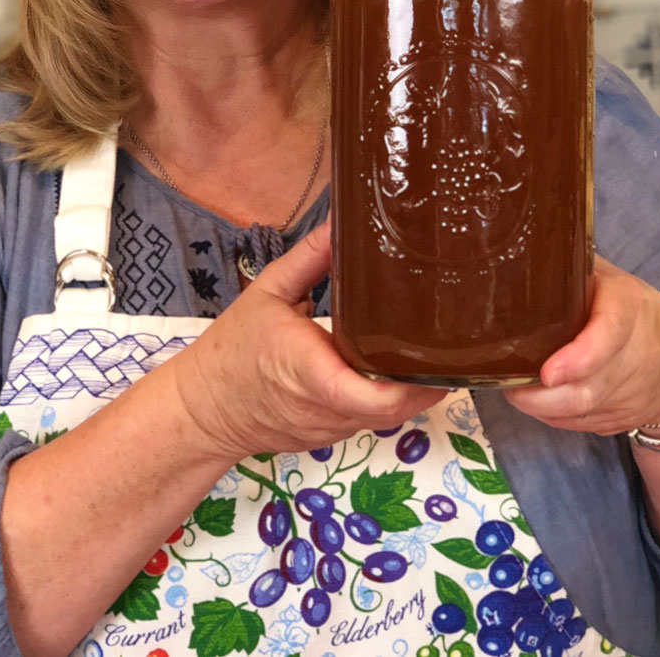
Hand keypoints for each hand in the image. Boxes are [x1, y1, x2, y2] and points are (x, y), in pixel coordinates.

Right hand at [169, 221, 445, 461]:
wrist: (203, 408)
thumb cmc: (232, 348)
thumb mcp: (267, 291)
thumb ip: (310, 258)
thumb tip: (342, 221)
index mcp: (310, 370)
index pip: (373, 395)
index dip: (415, 383)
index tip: (439, 352)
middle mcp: (326, 408)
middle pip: (396, 408)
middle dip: (430, 380)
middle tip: (456, 341)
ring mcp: (331, 429)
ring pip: (389, 417)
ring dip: (414, 391)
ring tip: (438, 350)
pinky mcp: (331, 438)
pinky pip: (370, 420)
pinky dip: (389, 399)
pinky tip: (401, 370)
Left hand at [503, 256, 659, 435]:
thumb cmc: (633, 308)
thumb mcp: (609, 278)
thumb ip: (572, 268)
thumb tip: (521, 252)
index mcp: (628, 310)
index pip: (608, 337)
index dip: (579, 359)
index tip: (548, 373)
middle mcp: (634, 357)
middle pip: (587, 389)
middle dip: (542, 396)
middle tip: (508, 383)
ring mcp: (629, 395)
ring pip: (581, 413)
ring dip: (541, 408)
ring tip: (511, 389)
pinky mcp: (620, 420)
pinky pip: (580, 425)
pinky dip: (553, 417)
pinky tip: (533, 401)